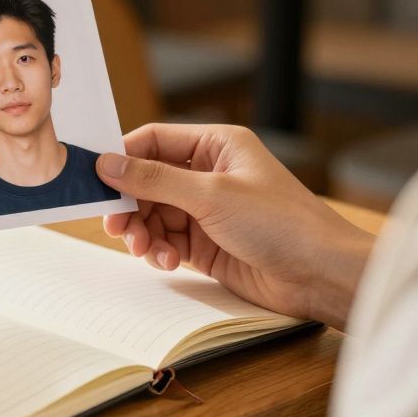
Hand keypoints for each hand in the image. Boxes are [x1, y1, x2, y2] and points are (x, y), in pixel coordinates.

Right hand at [96, 123, 373, 330]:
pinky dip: (158, 250)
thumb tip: (107, 163)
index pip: (155, 141)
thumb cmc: (283, 223)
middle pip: (147, 181)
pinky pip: (166, 240)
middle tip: (115, 226)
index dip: (124, 157)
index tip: (96, 177)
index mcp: (217, 146)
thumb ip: (154, 179)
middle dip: (130, 204)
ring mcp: (207, 211)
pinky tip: (166, 262)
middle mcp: (209, 174)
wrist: (321, 275)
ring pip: (153, 214)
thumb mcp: (211, 195)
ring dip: (142, 232)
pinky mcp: (206, 244)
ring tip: (147, 250)